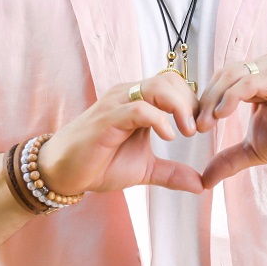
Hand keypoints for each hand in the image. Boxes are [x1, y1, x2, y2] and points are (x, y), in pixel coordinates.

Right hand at [38, 72, 203, 195]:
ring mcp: (117, 104)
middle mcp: (129, 95)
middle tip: (199, 130)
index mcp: (139, 101)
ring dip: (179, 108)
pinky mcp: (107, 118)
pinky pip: (139, 108)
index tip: (203, 127)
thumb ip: (172, 173)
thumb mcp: (144, 169)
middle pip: (171, 80)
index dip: (194, 102)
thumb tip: (201, 185)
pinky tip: (168, 137)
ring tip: (187, 132)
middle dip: (192, 103)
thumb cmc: (99, 164)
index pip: (175, 84)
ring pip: (158, 87)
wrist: (63, 173)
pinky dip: (159, 120)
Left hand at [197, 53, 266, 188]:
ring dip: (214, 99)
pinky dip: (232, 96)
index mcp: (257, 78)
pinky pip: (251, 82)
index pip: (221, 81)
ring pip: (233, 75)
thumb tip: (204, 180)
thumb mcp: (255, 150)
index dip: (203, 101)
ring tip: (205, 124)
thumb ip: (229, 158)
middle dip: (204, 100)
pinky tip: (221, 115)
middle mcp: (266, 68)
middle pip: (223, 75)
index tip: (191, 127)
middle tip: (194, 127)